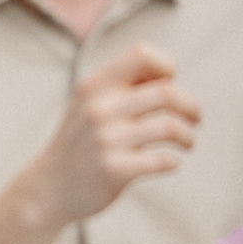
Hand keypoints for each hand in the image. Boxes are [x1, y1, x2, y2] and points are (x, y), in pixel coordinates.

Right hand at [24, 44, 201, 226]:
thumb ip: (122, 88)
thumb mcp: (89, 106)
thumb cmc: (81, 144)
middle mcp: (97, 109)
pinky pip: (163, 160)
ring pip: (170, 127)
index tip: (168, 86)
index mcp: (94, 87)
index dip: (165, 67)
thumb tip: (170, 76)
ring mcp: (104, 140)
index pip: (141, 55)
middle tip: (195, 119)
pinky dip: (174, 161)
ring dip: (188, 136)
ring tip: (187, 143)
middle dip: (191, 106)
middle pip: (167, 92)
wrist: (48, 189)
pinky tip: (169, 163)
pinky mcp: (112, 170)